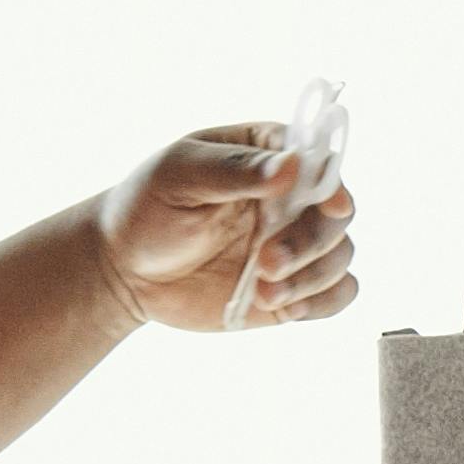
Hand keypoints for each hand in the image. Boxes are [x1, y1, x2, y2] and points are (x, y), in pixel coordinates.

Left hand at [94, 121, 360, 333]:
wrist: (123, 270)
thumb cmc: (146, 209)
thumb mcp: (178, 176)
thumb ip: (233, 169)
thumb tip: (292, 166)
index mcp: (266, 155)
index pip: (319, 159)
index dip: (331, 182)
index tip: (330, 205)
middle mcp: (290, 198)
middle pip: (336, 215)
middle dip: (311, 242)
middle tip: (267, 262)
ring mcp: (294, 243)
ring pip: (340, 256)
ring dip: (311, 277)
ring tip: (264, 291)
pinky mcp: (293, 286)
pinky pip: (337, 294)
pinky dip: (323, 303)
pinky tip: (287, 308)